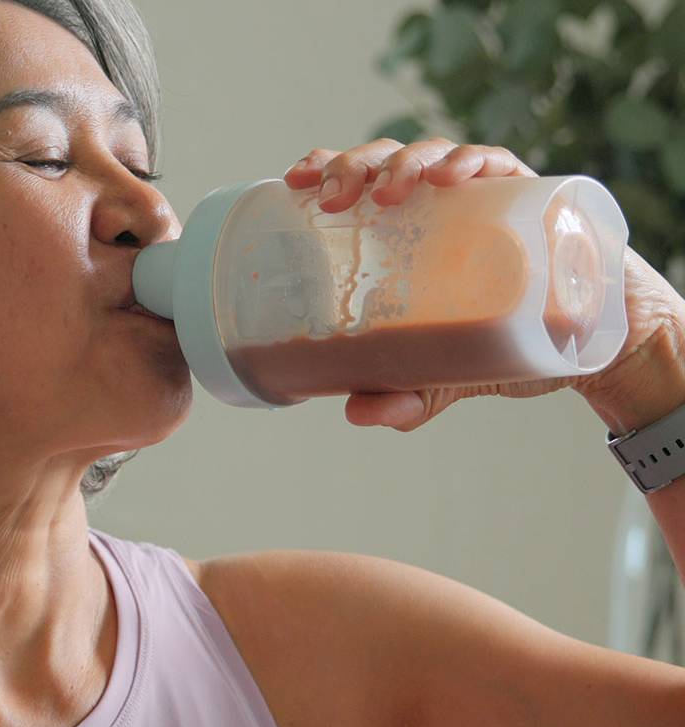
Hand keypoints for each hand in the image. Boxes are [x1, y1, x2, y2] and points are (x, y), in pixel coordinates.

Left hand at [281, 138, 684, 432]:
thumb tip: (357, 413)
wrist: (590, 342)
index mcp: (404, 228)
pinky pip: (496, 162)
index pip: (355, 183)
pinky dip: (472, 162)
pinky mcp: (529, 191)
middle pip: (383, 161)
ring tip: (392, 191)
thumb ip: (406, 394)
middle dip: (353, 166)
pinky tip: (454, 177)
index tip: (294, 180)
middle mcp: (436, 201)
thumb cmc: (505, 342)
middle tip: (336, 198)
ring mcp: (482, 192)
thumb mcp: (448, 374)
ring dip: (407, 163)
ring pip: (432, 154)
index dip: (324, 168)